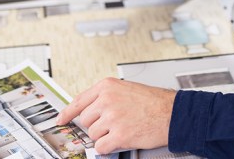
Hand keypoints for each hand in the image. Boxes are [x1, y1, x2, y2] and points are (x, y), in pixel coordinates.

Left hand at [57, 78, 175, 153]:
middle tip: (112, 124)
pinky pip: (101, 146)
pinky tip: (120, 140)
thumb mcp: (126, 89)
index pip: (79, 101)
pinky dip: (108, 147)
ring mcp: (112, 117)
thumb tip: (89, 111)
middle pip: (86, 120)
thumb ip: (105, 97)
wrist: (172, 113)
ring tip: (122, 129)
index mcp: (107, 86)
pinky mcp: (119, 135)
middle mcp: (107, 100)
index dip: (68, 113)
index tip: (61, 119)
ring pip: (93, 134)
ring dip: (105, 136)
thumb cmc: (154, 102)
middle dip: (96, 125)